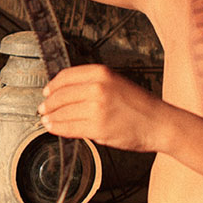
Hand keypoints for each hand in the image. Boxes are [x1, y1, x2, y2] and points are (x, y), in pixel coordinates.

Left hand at [38, 64, 168, 152]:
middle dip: (48, 104)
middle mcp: (97, 88)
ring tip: (46, 120)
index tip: (46, 92)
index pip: (66, 77)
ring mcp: (97, 108)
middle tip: (42, 108)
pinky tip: (54, 128)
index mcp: (101, 73)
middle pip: (60, 95)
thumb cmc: (140, 105)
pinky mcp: (97, 128)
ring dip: (51, 118)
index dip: (52, 86)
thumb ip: (92, 84)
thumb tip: (65, 91)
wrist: (159, 123)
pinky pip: (69, 128)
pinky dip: (58, 128)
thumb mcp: (116, 83)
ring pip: (63, 113)